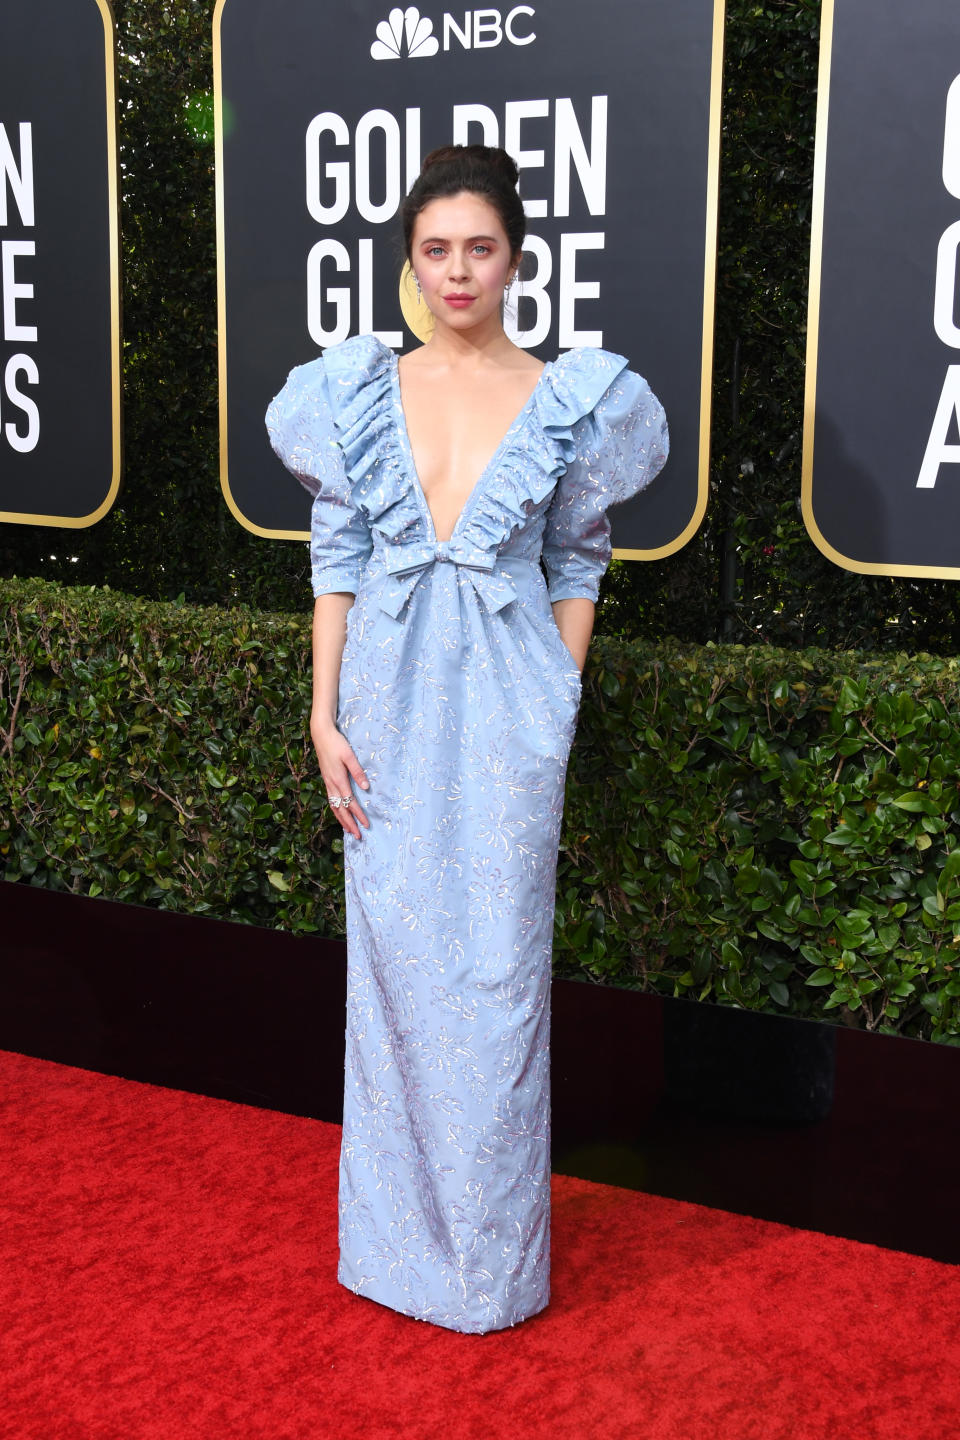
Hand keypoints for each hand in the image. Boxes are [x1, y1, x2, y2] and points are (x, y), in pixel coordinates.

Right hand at [311, 718, 369, 838]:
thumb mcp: (349, 755)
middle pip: (341, 810)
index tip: (366, 825)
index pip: (351, 803)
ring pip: (334, 807)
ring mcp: (328, 783)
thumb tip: (366, 787)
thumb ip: (358, 772)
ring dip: (342, 820)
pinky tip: (339, 813)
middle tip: (358, 836)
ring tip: (348, 830)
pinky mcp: (326, 780)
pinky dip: (336, 810)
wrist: (321, 735)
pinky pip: (331, 800)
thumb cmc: (336, 743)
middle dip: (350, 824)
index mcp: (339, 780)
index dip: (359, 815)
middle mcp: (332, 784)